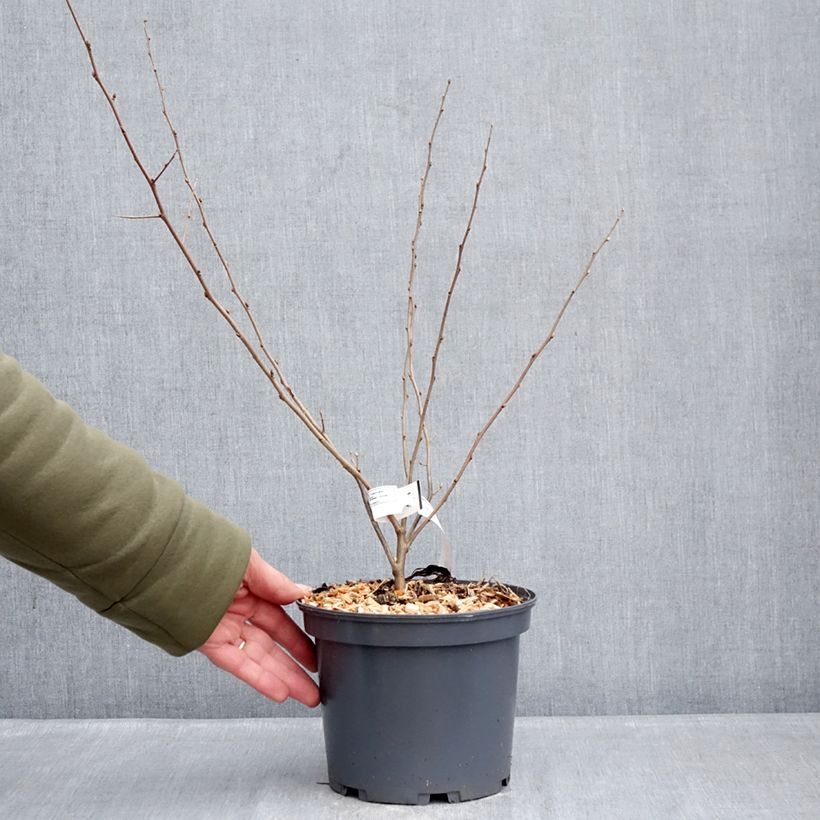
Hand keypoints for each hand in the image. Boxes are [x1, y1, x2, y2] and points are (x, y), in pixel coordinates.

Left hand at [199, 548, 318, 706]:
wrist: (167, 560)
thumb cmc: (205, 553)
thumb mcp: (249, 564)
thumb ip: (275, 583)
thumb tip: (302, 593)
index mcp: (247, 591)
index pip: (279, 621)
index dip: (298, 639)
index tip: (317, 653)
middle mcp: (235, 613)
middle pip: (271, 646)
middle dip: (295, 668)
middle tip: (316, 687)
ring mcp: (222, 629)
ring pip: (258, 659)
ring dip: (283, 679)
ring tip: (306, 697)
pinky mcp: (208, 642)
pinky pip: (237, 663)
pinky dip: (258, 678)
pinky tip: (278, 691)